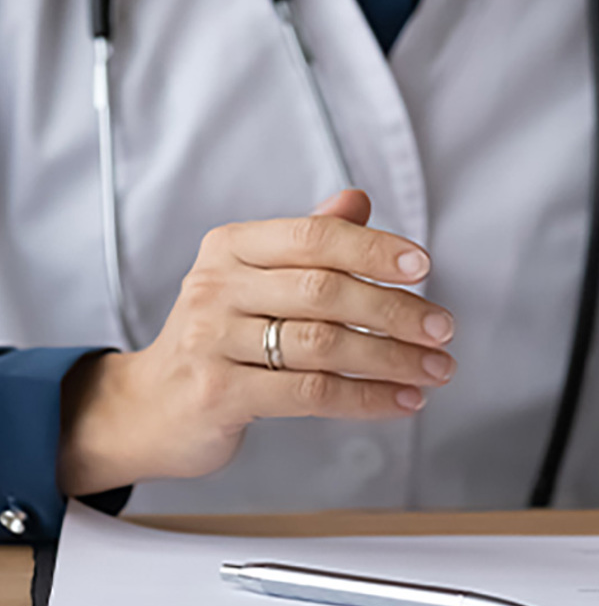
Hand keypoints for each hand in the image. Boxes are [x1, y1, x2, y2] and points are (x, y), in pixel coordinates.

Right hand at [58, 190, 455, 494]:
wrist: (149, 406)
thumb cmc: (216, 338)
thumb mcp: (251, 279)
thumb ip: (305, 242)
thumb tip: (358, 199)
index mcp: (231, 247)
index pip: (314, 238)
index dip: (373, 249)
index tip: (422, 266)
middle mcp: (217, 287)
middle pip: (325, 291)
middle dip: (396, 312)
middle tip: (442, 330)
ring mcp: (213, 341)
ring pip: (323, 344)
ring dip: (392, 359)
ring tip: (435, 370)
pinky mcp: (218, 394)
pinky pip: (311, 394)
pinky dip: (366, 398)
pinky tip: (402, 400)